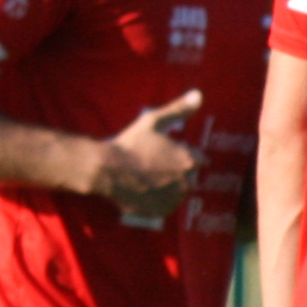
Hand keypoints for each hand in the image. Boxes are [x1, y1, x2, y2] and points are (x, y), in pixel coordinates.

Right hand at [87, 91, 204, 220]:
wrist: (107, 170)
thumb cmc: (130, 143)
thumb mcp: (153, 121)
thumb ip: (179, 109)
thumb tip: (199, 95)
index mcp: (188, 160)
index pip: (199, 159)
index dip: (183, 155)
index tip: (167, 153)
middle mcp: (185, 182)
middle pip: (189, 176)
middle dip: (177, 171)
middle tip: (154, 165)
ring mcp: (173, 199)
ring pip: (179, 191)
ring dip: (170, 185)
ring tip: (148, 177)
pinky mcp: (162, 211)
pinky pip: (168, 205)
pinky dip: (160, 199)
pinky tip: (146, 189)